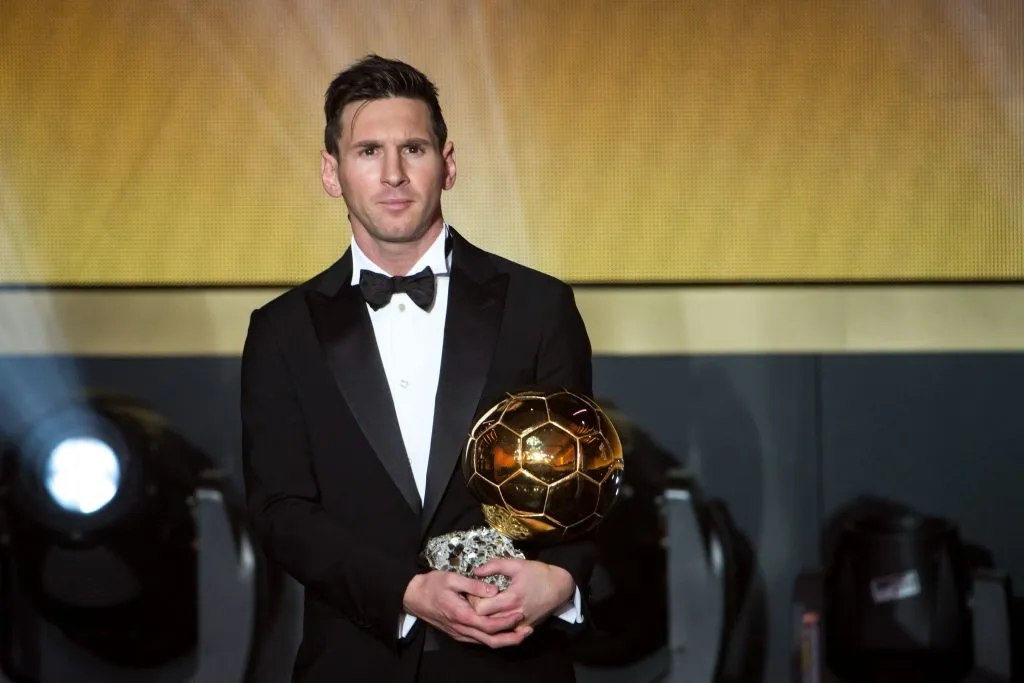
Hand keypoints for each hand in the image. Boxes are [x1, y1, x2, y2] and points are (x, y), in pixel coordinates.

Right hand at [403, 571, 533, 647]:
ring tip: (521, 632)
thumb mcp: (452, 578)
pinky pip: (478, 640)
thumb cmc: (432, 585)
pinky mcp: (458, 633)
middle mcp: (462, 628)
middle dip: (511, 638)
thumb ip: (474, 585)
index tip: (520, 614)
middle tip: (528, 630)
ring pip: (485, 643)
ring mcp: (459, 633)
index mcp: (461, 614)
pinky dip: (493, 638)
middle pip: (490, 640)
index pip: (488, 625)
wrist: (413, 597)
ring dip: (504, 640)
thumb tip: (494, 590)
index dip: (506, 622)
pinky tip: (503, 631)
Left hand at [471, 559, 574, 626]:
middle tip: (475, 599)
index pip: (481, 608)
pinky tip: (496, 616)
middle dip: (476, 610)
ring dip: (486, 619)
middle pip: (485, 621)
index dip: (473, 600)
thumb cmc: (539, 574)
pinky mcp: (525, 629)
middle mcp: (514, 615)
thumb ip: (495, 566)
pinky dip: (498, 627)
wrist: (560, 587)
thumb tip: (475, 571)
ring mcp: (520, 625)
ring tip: (485, 606)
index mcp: (511, 599)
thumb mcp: (517, 564)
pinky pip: (506, 633)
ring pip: (494, 629)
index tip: (472, 591)